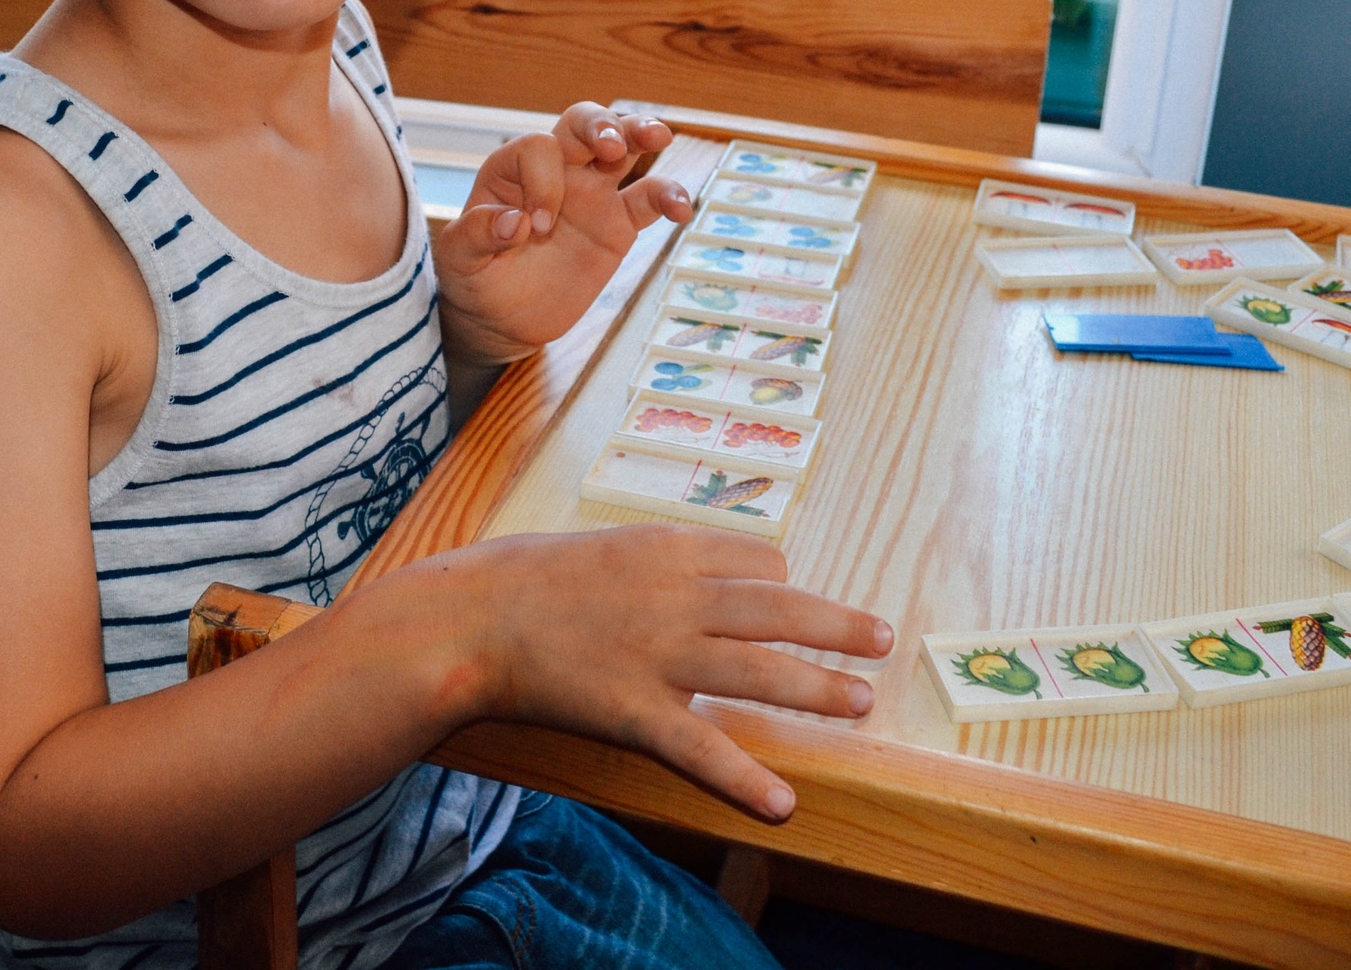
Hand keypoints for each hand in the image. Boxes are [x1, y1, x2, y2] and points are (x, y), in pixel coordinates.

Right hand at [391, 525, 892, 821]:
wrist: (469, 618)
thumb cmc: (523, 579)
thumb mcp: (599, 546)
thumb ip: (651, 563)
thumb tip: (690, 571)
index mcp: (668, 548)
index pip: (757, 560)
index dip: (783, 582)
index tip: (795, 597)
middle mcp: (678, 597)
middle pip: (781, 609)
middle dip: (837, 626)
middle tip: (881, 638)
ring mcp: (661, 655)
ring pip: (761, 671)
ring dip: (819, 688)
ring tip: (860, 702)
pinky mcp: (636, 711)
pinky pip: (703, 748)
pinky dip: (746, 779)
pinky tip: (783, 803)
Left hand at [435, 105, 692, 361]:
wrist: (502, 318)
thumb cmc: (474, 279)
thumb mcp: (459, 260)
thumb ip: (476, 236)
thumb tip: (513, 223)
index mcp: (513, 169)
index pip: (538, 149)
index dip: (543, 182)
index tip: (537, 228)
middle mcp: (555, 171)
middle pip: (583, 122)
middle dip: (600, 124)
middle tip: (611, 146)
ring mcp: (591, 194)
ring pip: (624, 146)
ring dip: (641, 133)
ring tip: (658, 138)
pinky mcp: (617, 224)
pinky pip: (649, 201)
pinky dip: (669, 197)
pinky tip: (681, 209)